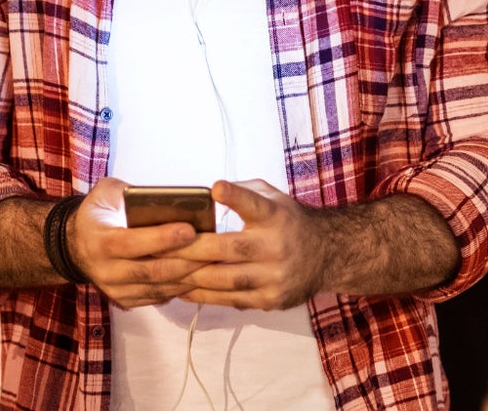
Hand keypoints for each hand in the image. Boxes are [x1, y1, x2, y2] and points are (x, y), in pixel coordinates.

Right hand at [66, 176, 207, 309]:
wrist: (75, 246)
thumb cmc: (98, 213)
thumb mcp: (107, 193)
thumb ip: (131, 193)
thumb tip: (167, 198)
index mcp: (100, 241)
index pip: (132, 242)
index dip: (162, 238)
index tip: (190, 228)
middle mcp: (106, 270)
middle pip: (151, 270)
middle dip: (185, 260)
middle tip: (214, 249)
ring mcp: (116, 289)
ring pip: (158, 287)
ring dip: (188, 277)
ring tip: (215, 264)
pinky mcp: (126, 300)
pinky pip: (158, 297)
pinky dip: (181, 288)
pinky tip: (201, 276)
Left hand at [166, 179, 326, 311]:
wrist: (329, 255)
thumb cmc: (289, 221)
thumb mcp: (273, 197)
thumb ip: (243, 193)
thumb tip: (205, 195)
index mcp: (276, 216)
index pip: (255, 204)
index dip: (236, 196)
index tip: (216, 188)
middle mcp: (278, 246)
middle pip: (229, 249)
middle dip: (190, 249)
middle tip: (158, 246)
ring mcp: (276, 276)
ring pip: (226, 280)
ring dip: (192, 278)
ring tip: (164, 272)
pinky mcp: (272, 299)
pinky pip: (232, 299)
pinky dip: (205, 296)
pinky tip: (184, 290)